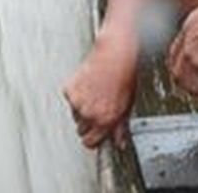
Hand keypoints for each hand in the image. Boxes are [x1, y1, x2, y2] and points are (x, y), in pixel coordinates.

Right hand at [62, 34, 138, 149]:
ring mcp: (77, 102)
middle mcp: (90, 114)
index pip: (91, 142)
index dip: (93, 139)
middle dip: (87, 123)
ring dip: (82, 108)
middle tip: (97, 109)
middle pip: (81, 130)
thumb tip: (120, 143)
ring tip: (95, 92)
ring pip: (75, 114)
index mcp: (105, 120)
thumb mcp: (128, 106)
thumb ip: (121, 128)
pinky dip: (76, 94)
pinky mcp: (69, 90)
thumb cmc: (124, 76)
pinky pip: (70, 99)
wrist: (115, 54)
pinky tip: (88, 84)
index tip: (95, 135)